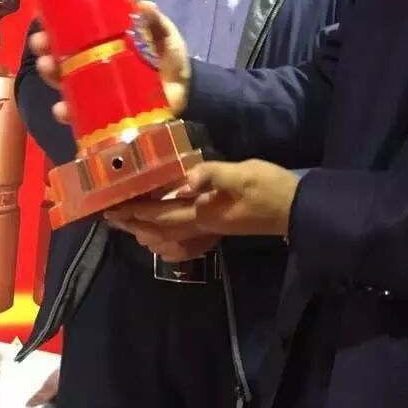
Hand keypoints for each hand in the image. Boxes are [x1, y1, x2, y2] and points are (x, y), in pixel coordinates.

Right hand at [30, 1, 191, 125]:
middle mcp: (94, 67)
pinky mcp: (103, 113)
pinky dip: (68, 113)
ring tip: (48, 67)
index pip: (73, 34)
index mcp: (104, 45)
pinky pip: (79, 115)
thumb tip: (144, 6)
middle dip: (45, 50)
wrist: (186, 91)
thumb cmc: (169, 58)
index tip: (41, 16)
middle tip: (40, 43)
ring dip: (51, 76)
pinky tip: (62, 108)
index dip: (54, 26)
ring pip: (64, 84)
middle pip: (61, 58)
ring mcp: (97, 91)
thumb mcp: (163, 35)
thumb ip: (155, 22)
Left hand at [104, 161, 300, 237]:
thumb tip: (184, 181)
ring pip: (171, 233)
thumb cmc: (269, 188)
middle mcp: (203, 224)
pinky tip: (167, 228)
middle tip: (110, 218)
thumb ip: (214, 175)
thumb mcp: (243, 174)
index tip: (111, 209)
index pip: (161, 214)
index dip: (135, 212)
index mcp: (204, 212)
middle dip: (134, 223)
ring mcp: (212, 226)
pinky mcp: (221, 224)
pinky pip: (184, 233)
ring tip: (129, 223)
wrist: (296, 209)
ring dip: (147, 228)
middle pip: (160, 228)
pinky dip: (168, 232)